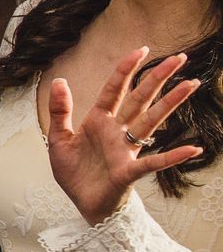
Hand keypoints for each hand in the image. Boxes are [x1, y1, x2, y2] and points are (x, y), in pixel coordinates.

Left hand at [46, 47, 203, 224]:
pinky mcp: (129, 172)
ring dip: (171, 103)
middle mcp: (117, 132)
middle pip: (140, 99)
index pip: (114, 90)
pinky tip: (192, 149)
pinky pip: (153, 162)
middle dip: (158, 77)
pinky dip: (172, 157)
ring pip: (151, 121)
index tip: (141, 49)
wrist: (81, 203)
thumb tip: (59, 79)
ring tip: (191, 84)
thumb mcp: (58, 138)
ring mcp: (126, 150)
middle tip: (180, 57)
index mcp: (98, 121)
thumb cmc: (74, 172)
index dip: (126, 70)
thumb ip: (59, 111)